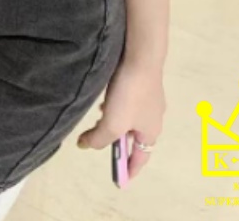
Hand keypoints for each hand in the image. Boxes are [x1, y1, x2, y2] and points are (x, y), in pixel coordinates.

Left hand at [75, 57, 165, 181]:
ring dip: (115, 121)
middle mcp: (154, 118)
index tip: (120, 181)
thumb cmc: (129, 95)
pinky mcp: (143, 83)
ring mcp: (150, 99)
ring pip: (130, 118)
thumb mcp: (112, 124)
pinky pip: (128, 101)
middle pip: (134, 137)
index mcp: (151, 132)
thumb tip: (84, 146)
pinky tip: (105, 97)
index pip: (140, 158)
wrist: (141, 57)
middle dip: (118, 142)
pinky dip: (116, 105)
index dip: (129, 169)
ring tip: (99, 118)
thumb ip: (98, 139)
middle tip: (102, 142)